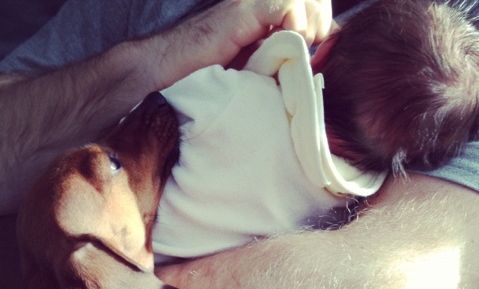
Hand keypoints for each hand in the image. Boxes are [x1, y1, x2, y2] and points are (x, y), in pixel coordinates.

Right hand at [140, 0, 332, 88]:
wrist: (168, 74)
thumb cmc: (208, 80)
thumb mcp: (254, 71)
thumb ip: (280, 61)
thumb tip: (313, 59)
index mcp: (262, 17)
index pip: (305, 2)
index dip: (321, 15)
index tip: (320, 41)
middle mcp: (257, 5)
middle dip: (320, 13)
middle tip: (315, 39)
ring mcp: (247, 5)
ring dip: (310, 16)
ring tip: (302, 41)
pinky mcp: (239, 13)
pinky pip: (280, 2)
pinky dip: (293, 19)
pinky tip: (288, 37)